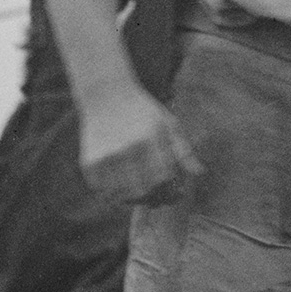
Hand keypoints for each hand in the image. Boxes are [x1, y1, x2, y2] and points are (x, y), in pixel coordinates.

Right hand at [77, 81, 202, 206]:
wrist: (107, 96)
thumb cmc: (144, 112)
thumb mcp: (169, 123)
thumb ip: (184, 150)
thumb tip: (200, 173)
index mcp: (150, 138)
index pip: (163, 177)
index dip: (168, 184)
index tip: (168, 182)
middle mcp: (128, 148)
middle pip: (143, 190)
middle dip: (151, 194)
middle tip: (153, 190)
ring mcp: (107, 157)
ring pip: (122, 194)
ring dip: (131, 195)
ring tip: (136, 186)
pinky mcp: (89, 162)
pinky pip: (102, 191)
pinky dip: (111, 192)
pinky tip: (118, 181)